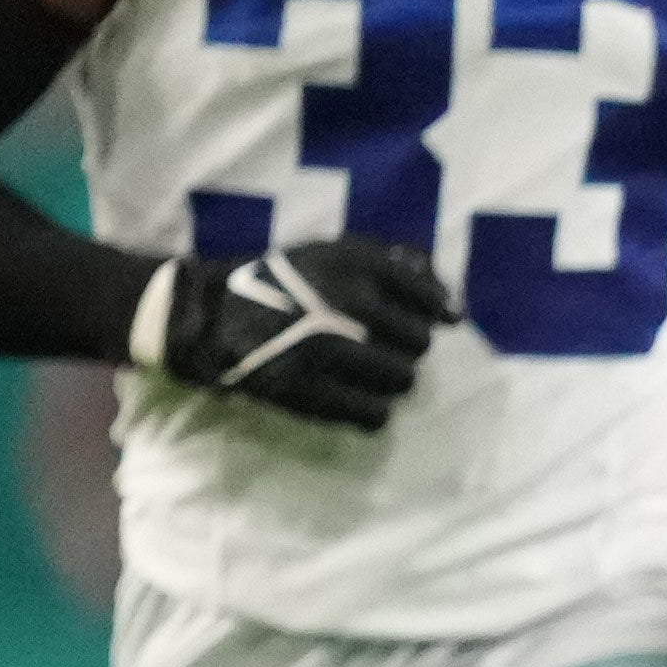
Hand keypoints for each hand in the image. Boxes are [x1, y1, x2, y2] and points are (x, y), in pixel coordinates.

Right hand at [147, 238, 454, 430]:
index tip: (448, 319)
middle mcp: (338, 302)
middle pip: (420, 342)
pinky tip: (361, 398)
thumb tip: (454, 307)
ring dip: (395, 379)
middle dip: (410, 346)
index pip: (424, 292)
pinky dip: (375, 410)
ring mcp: (321, 349)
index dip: (441, 309)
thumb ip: (397, 266)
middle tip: (389, 345)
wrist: (212, 314)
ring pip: (402, 379)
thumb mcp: (333, 252)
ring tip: (373, 371)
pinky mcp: (304, 391)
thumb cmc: (288, 283)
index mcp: (347, 262)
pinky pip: (373, 414)